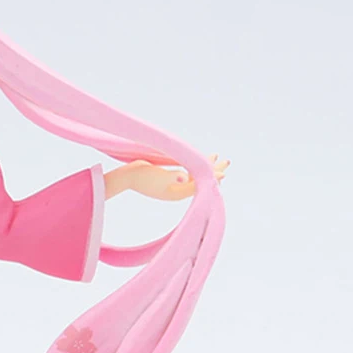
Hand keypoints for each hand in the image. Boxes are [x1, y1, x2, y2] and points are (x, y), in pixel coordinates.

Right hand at [106, 155, 229, 200]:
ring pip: (195, 176)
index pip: (199, 186)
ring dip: (206, 167)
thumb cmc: (141, 176)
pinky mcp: (168, 179)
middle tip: (227, 162)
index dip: (211, 178)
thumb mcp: (157, 176)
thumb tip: (183, 177)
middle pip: (200, 181)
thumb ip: (172, 177)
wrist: (126, 176)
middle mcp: (177, 191)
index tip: (223, 171)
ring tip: (217, 159)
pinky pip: (187, 173)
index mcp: (176, 193)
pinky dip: (195, 166)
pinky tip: (200, 160)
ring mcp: (173, 185)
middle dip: (213, 171)